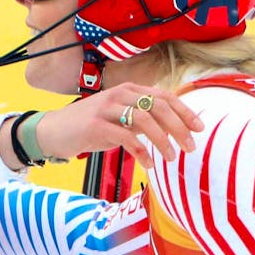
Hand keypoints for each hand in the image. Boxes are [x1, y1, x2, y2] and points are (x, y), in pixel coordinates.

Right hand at [38, 82, 202, 167]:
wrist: (55, 130)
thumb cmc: (92, 125)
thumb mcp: (120, 116)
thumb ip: (143, 117)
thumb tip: (173, 127)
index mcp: (130, 90)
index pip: (165, 96)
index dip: (185, 111)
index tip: (200, 128)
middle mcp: (120, 94)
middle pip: (159, 107)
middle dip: (180, 127)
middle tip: (191, 147)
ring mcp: (108, 108)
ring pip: (146, 120)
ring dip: (164, 140)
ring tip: (173, 157)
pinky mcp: (97, 125)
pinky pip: (126, 137)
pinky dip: (142, 151)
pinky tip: (149, 164)